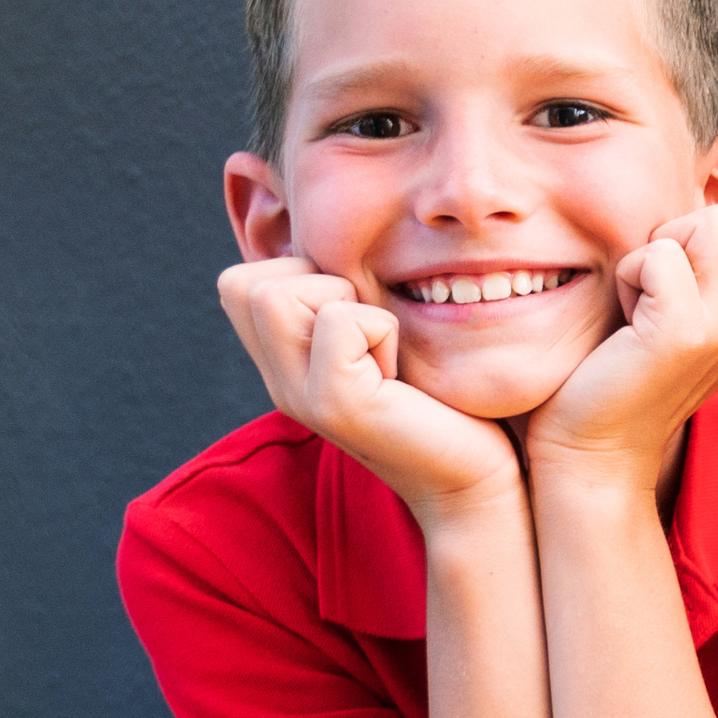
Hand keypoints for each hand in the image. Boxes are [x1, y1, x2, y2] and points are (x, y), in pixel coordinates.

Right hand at [219, 260, 522, 517]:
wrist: (475, 479)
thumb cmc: (444, 403)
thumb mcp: (384, 341)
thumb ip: (346, 300)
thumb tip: (330, 239)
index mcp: (284, 363)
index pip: (241, 281)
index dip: (303, 276)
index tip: (361, 322)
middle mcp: (278, 381)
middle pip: (248, 282)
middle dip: (320, 284)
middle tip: (372, 336)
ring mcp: (298, 396)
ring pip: (280, 293)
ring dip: (350, 304)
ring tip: (384, 354)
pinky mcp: (335, 405)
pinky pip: (341, 320)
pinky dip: (382, 329)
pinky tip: (400, 375)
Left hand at [524, 199, 717, 483]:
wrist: (592, 456)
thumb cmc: (607, 382)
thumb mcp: (665, 322)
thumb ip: (690, 276)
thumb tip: (684, 216)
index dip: (698, 232)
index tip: (660, 286)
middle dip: (685, 232)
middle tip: (648, 290)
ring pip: (715, 223)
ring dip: (660, 249)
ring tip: (638, 303)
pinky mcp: (687, 333)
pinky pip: (660, 254)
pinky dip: (630, 273)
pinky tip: (622, 322)